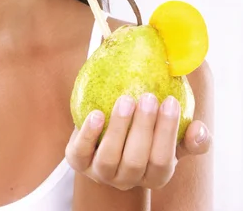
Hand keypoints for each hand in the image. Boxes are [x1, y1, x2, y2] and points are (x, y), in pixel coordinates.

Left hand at [65, 93, 211, 190]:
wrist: (106, 136)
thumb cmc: (145, 134)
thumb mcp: (169, 136)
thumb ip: (188, 134)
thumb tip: (199, 129)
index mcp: (153, 176)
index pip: (162, 162)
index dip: (168, 133)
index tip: (171, 101)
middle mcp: (127, 179)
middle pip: (136, 161)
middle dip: (144, 129)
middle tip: (149, 97)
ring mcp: (100, 173)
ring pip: (109, 159)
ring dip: (118, 129)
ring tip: (126, 100)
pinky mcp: (77, 161)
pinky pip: (81, 152)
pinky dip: (89, 134)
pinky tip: (96, 113)